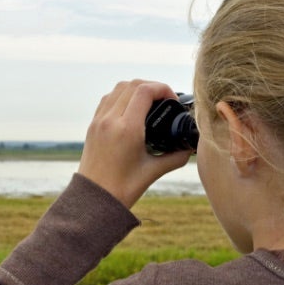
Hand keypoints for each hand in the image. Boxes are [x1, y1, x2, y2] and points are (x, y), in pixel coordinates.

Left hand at [78, 80, 192, 208]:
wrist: (93, 200)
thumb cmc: (122, 189)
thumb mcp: (153, 172)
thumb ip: (175, 157)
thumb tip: (190, 148)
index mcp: (127, 129)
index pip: (144, 91)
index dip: (162, 89)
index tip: (172, 100)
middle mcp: (110, 120)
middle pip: (132, 84)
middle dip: (152, 86)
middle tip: (164, 100)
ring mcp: (99, 121)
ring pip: (118, 88)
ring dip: (136, 88)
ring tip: (150, 102)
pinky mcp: (92, 126)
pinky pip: (107, 99)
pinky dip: (122, 96)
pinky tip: (132, 109)